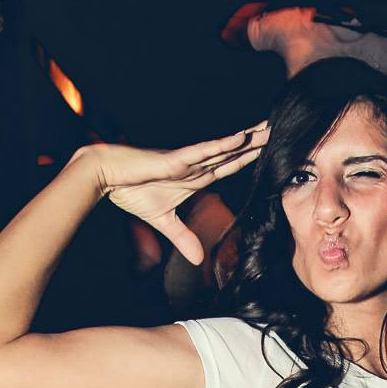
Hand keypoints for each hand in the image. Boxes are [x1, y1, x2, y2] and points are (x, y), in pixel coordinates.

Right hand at [82, 123, 268, 264]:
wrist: (107, 176)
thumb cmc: (132, 190)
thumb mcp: (163, 221)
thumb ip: (182, 237)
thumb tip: (198, 259)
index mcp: (195, 177)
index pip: (229, 167)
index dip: (249, 159)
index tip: (269, 151)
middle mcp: (196, 165)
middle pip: (233, 153)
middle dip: (255, 143)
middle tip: (279, 130)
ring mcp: (188, 160)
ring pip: (224, 148)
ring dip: (246, 139)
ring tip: (268, 128)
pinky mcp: (176, 159)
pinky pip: (203, 151)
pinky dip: (221, 146)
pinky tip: (239, 138)